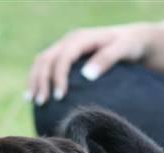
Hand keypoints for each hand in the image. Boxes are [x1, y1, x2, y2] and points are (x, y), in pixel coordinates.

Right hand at [27, 23, 153, 104]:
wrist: (131, 39)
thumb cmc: (130, 46)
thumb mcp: (124, 49)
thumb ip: (107, 59)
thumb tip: (87, 75)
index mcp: (81, 38)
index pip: (63, 58)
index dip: (58, 77)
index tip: (59, 97)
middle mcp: (68, 40)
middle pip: (46, 59)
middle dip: (41, 81)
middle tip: (42, 103)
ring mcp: (63, 46)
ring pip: (40, 61)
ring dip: (34, 81)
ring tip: (32, 101)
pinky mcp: (62, 54)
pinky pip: (44, 65)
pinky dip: (37, 79)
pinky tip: (34, 96)